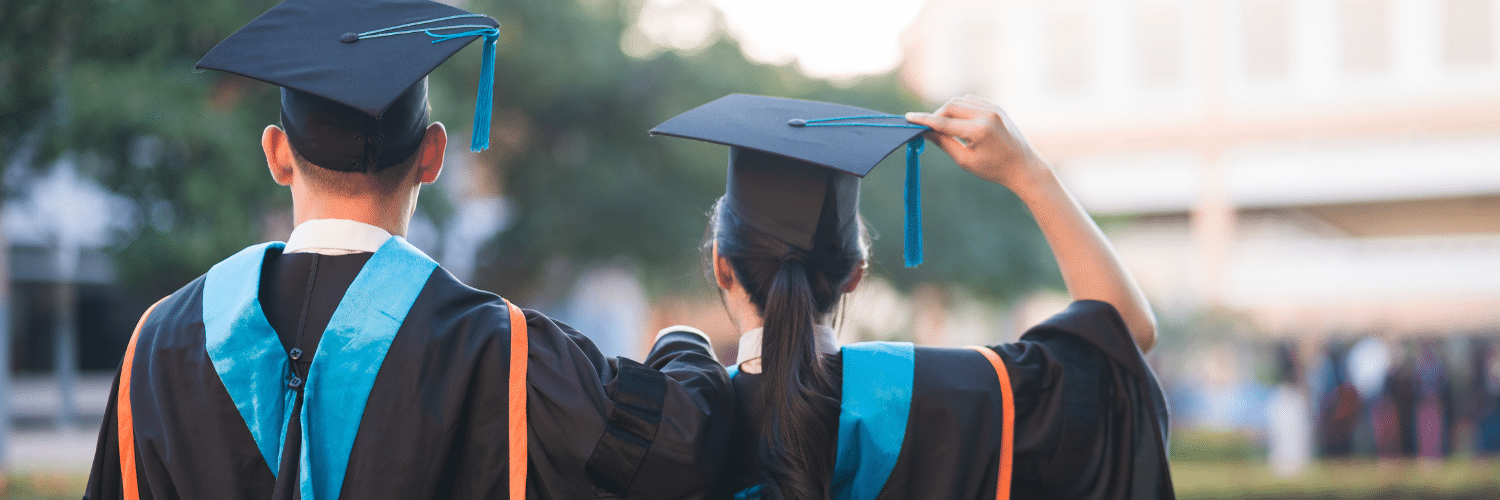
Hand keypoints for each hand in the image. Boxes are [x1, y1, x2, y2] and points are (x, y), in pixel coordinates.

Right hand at [904, 95, 1048, 189]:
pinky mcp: (997, 107)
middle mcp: (986, 115)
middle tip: (930, 129)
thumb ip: (944, 143)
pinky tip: (961, 122)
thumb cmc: (994, 169)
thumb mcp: (965, 161)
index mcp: (978, 131)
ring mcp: (993, 108)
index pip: (943, 122)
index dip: (923, 120)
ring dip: (949, 111)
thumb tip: (924, 132)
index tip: (908, 118)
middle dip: (937, 115)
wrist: (1023, 166)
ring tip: (948, 128)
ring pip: (960, 100)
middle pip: (950, 106)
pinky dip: (962, 108)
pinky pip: (972, 101)